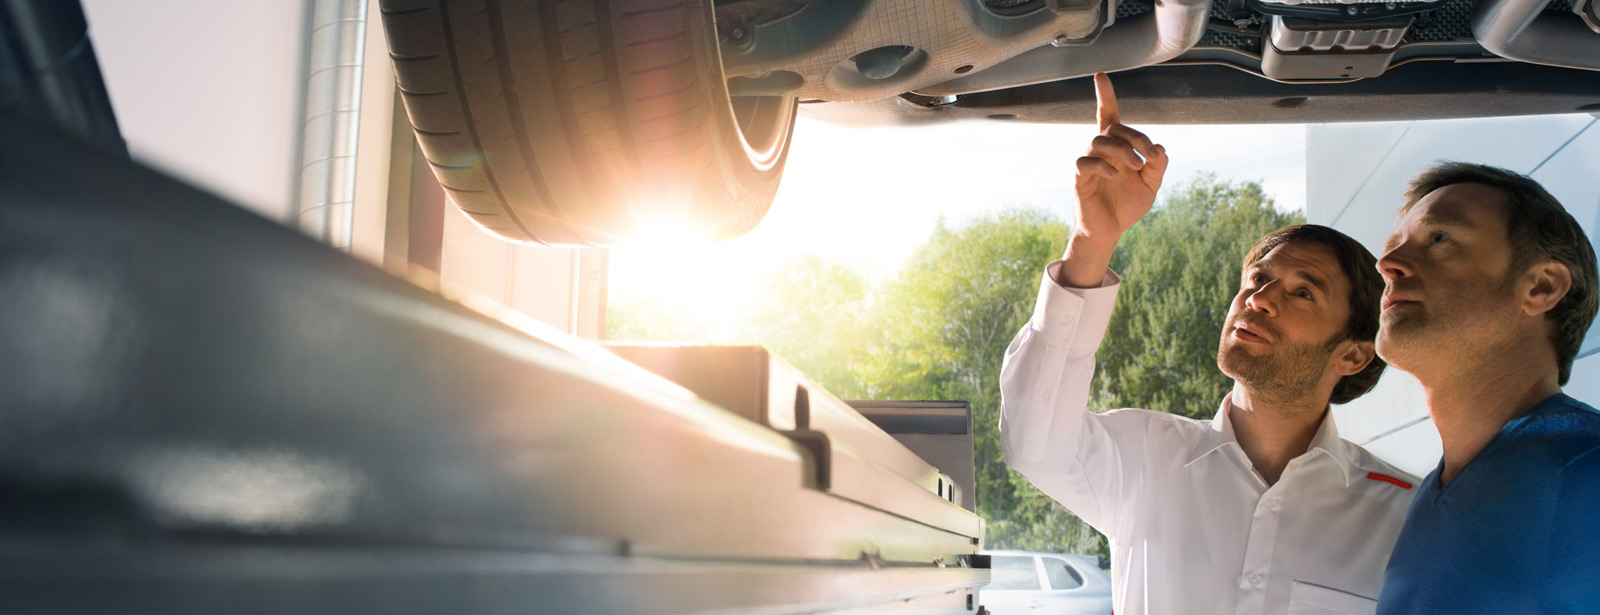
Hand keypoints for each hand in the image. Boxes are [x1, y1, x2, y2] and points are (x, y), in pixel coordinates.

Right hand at [1073, 73, 1167, 248]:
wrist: (1111, 231)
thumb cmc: (1128, 205)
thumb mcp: (1151, 184)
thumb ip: (1158, 165)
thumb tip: (1158, 146)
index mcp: (1117, 147)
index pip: (1109, 115)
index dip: (1105, 96)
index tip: (1101, 75)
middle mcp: (1100, 151)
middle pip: (1113, 128)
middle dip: (1136, 138)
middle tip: (1150, 158)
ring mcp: (1088, 163)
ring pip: (1099, 141)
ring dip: (1122, 150)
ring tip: (1136, 167)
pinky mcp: (1080, 179)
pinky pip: (1085, 163)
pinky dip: (1103, 165)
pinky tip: (1116, 174)